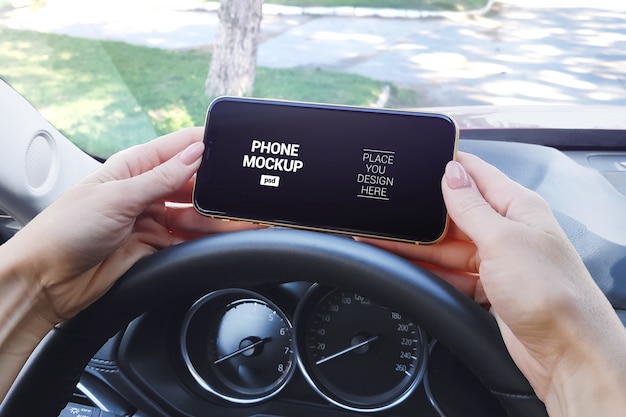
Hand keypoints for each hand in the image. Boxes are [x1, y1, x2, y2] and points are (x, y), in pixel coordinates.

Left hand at [9, 127, 255, 322]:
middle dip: (217, 186)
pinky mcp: (154, 245)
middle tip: (243, 190)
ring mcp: (150, 218)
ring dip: (218, 217)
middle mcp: (144, 190)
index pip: (177, 147)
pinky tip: (225, 235)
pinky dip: (207, 238)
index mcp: (132, 167)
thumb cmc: (65, 230)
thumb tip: (196, 153)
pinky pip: (188, 238)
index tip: (233, 144)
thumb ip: (162, 177)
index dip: (205, 144)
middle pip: (191, 183)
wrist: (46, 280)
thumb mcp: (118, 196)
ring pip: (194, 214)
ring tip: (244, 218)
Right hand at [360, 152, 625, 415]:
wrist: (568, 353)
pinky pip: (452, 273)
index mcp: (519, 207)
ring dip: (420, 245)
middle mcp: (509, 230)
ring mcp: (498, 260)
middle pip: (456, 213)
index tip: (416, 163)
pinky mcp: (490, 288)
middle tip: (391, 210)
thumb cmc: (552, 293)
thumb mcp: (503, 240)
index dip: (447, 166)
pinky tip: (409, 267)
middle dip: (424, 213)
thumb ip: (471, 207)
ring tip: (386, 239)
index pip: (477, 174)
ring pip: (449, 246)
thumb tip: (451, 173)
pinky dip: (431, 271)